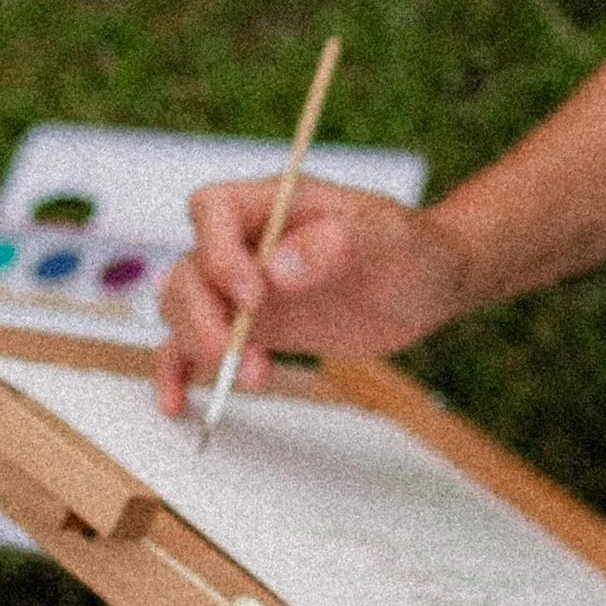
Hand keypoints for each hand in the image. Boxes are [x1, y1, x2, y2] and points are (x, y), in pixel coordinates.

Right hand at [155, 177, 469, 417]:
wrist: (427, 284)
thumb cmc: (412, 248)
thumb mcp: (388, 239)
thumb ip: (336, 244)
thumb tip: (276, 269)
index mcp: (275, 203)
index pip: (212, 209)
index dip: (219, 253)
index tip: (254, 296)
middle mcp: (247, 242)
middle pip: (188, 269)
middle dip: (201, 316)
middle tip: (236, 354)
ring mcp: (244, 287)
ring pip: (182, 308)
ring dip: (200, 346)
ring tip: (256, 376)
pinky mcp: (251, 328)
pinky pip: (194, 344)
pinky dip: (178, 371)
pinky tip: (180, 402)